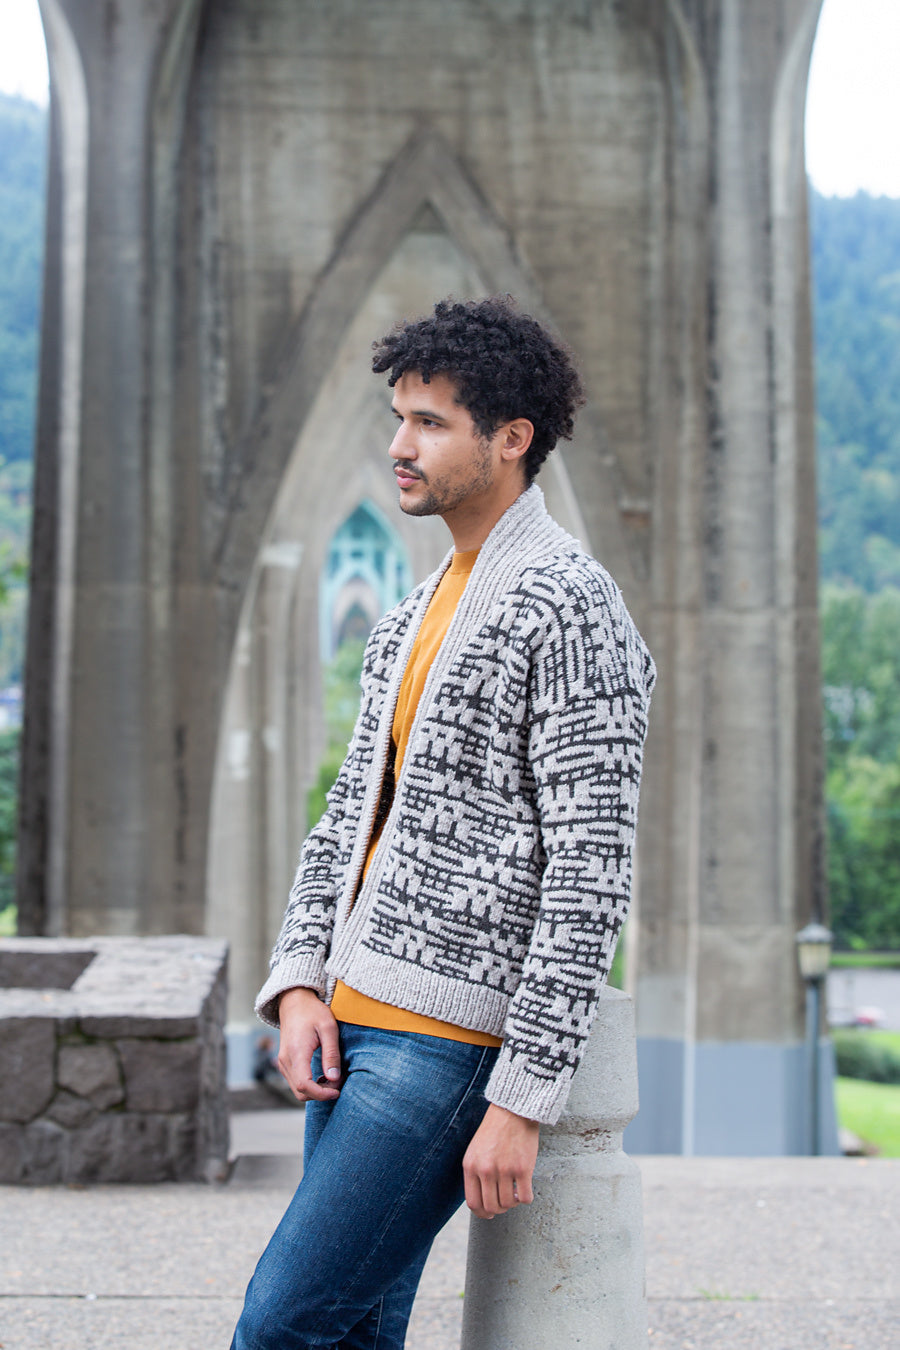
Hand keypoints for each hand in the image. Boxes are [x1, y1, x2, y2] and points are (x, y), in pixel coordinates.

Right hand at [276, 987, 342, 1101]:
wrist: (294, 1001)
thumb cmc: (313, 1012)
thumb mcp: (328, 1028)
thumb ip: (331, 1054)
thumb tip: (334, 1078)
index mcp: (296, 1052)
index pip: (304, 1085)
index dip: (322, 1094)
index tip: (338, 1091)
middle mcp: (285, 1060)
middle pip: (300, 1092)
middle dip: (321, 1093)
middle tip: (338, 1081)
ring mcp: (282, 1063)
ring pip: (297, 1090)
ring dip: (316, 1090)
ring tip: (333, 1077)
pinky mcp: (284, 1063)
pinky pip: (295, 1082)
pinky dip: (310, 1085)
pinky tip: (323, 1075)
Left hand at [462, 1103, 539, 1218]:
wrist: (512, 1110)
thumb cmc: (495, 1130)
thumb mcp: (476, 1151)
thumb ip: (476, 1173)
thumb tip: (482, 1201)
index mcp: (471, 1166)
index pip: (473, 1203)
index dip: (482, 1213)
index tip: (490, 1213)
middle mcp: (485, 1170)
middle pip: (491, 1207)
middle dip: (499, 1209)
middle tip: (506, 1202)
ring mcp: (504, 1170)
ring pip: (508, 1204)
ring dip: (513, 1203)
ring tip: (516, 1192)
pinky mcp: (523, 1168)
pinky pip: (524, 1197)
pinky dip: (526, 1198)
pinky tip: (526, 1189)